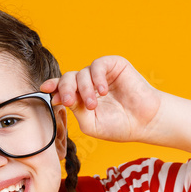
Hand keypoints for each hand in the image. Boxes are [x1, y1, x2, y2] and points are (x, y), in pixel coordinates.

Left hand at [40, 55, 163, 144]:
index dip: (52, 87)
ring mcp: (100, 74)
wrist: (145, 122)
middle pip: (68, 78)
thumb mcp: (90, 123)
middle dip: (64, 89)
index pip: (62, 88)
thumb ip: (75, 110)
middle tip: (68, 101)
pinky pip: (97, 66)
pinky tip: (102, 91)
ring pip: (81, 73)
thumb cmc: (119, 126)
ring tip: (93, 105)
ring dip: (84, 89)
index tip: (45, 90)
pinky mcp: (113, 65)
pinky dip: (97, 78)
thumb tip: (59, 97)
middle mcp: (88, 84)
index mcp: (80, 98)